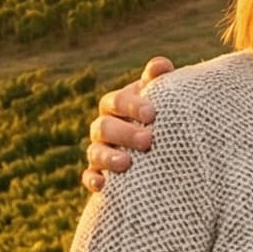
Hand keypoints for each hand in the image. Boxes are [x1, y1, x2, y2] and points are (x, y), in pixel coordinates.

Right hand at [82, 57, 174, 193]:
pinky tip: (103, 185)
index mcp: (118, 106)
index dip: (131, 105)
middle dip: (124, 133)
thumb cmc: (161, 117)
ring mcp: (100, 150)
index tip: (152, 114)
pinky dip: (93, 180)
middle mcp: (105, 126)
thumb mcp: (162, 99)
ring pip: (95, 152)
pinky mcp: (99, 174)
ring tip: (127, 163)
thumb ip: (159, 82)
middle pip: (104, 126)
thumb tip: (161, 66)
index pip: (117, 101)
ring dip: (108, 157)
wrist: (163, 149)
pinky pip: (89, 177)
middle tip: (147, 140)